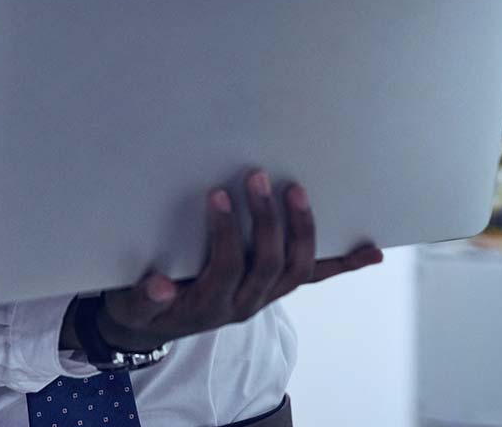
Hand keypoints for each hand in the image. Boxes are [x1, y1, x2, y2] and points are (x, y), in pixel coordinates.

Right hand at [72, 171, 383, 351]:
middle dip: (266, 219)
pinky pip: (315, 278)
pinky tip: (370, 252)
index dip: (226, 232)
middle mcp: (245, 303)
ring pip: (298, 268)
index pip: (227, 266)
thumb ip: (143, 299)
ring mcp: (265, 296)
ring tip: (295, 190)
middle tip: (257, 176)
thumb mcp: (132, 307)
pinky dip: (344, 265)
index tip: (217, 194)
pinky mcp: (275, 288)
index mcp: (211, 304)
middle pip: (269, 263)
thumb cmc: (143, 306)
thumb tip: (158, 286)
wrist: (154, 325)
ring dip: (302, 229)